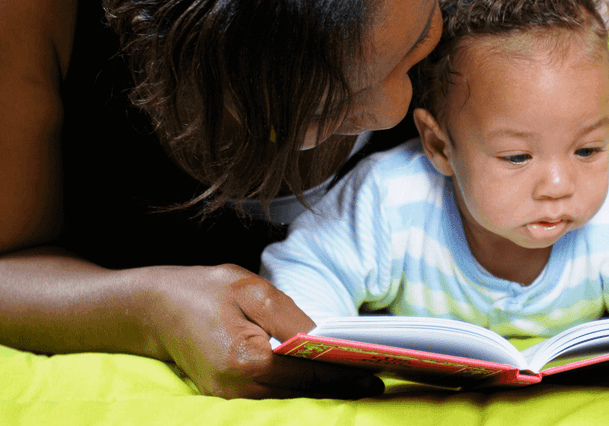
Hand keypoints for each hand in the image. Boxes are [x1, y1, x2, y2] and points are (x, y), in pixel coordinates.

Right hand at [140, 263, 383, 398]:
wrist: (154, 308)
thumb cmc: (204, 290)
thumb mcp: (250, 289)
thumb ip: (289, 316)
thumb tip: (322, 338)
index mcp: (244, 359)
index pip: (305, 372)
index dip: (341, 372)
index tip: (372, 372)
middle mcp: (236, 387)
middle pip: (299, 392)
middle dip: (336, 385)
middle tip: (374, 380)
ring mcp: (228, 397)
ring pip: (286, 397)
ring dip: (319, 388)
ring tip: (355, 379)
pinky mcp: (225, 395)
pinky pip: (270, 394)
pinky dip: (296, 386)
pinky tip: (317, 376)